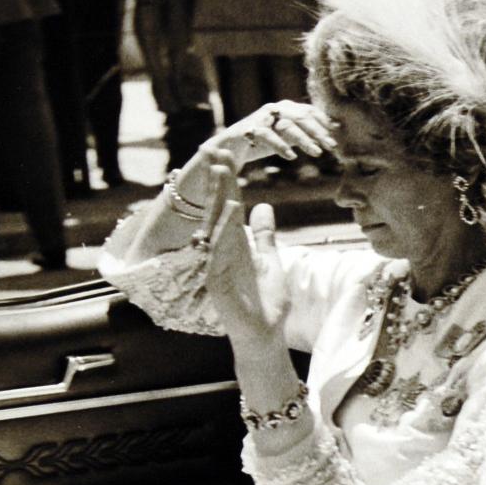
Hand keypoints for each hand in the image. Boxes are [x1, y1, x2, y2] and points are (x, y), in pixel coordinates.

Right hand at [197, 154, 289, 343]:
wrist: (265, 335)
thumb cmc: (267, 302)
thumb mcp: (271, 260)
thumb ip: (265, 235)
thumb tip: (264, 207)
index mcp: (236, 245)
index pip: (229, 206)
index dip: (228, 181)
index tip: (226, 155)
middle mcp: (222, 250)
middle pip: (218, 209)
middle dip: (217, 180)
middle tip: (214, 149)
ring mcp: (216, 264)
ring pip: (216, 224)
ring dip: (219, 196)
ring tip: (223, 170)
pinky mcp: (216, 280)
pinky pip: (220, 249)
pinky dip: (226, 228)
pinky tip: (232, 208)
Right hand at [208, 100, 335, 168]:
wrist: (230, 148)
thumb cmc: (261, 142)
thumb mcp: (287, 137)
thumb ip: (305, 133)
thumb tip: (332, 131)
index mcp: (285, 108)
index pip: (309, 110)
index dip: (323, 122)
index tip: (335, 135)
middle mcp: (275, 109)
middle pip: (301, 117)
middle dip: (318, 131)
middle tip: (331, 146)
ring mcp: (262, 117)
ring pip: (287, 125)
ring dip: (304, 139)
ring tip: (317, 153)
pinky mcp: (250, 129)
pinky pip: (268, 135)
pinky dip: (281, 145)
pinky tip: (291, 156)